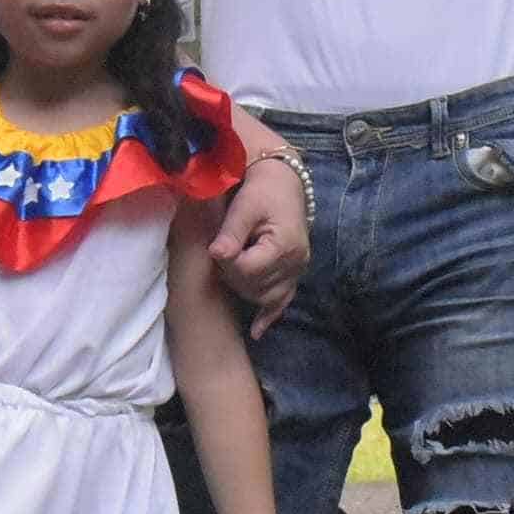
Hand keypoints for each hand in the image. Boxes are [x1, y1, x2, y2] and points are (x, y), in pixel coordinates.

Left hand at [210, 162, 309, 338]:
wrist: (282, 181)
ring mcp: (297, 271)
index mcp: (284, 246)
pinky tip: (257, 332)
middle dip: (233, 274)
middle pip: (255, 287)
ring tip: (233, 268)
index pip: (247, 270)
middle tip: (224, 250)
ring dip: (244, 287)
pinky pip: (283, 301)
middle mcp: (295, 263)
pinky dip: (269, 316)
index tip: (218, 245)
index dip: (227, 263)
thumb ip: (231, 232)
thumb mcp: (244, 206)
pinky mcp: (294, 274)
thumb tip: (216, 255)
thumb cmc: (261, 190)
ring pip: (264, 297)